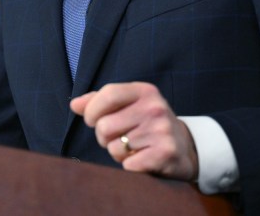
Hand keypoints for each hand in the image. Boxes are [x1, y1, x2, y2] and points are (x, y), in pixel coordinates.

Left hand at [70, 81, 198, 180]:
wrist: (185, 148)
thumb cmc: (147, 124)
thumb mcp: (129, 105)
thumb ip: (99, 102)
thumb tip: (74, 105)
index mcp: (145, 91)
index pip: (108, 94)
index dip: (92, 110)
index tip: (92, 120)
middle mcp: (155, 108)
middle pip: (105, 126)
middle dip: (104, 137)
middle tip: (119, 138)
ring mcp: (161, 131)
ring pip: (114, 148)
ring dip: (118, 153)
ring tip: (134, 149)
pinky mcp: (164, 154)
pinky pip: (127, 165)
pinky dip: (130, 167)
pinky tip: (142, 160)